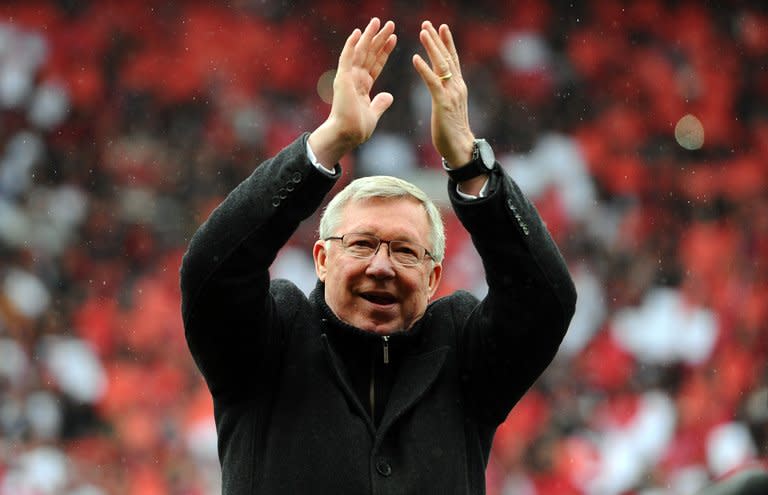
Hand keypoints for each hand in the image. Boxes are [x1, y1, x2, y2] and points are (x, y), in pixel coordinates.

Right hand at [309, 18, 396, 166]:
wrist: (346, 135)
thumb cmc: (356, 129)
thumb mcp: (373, 114)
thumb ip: (380, 104)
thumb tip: (389, 96)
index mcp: (362, 87)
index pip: (375, 64)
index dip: (385, 51)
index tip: (394, 38)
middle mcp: (355, 79)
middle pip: (370, 54)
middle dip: (380, 38)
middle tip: (390, 23)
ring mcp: (348, 78)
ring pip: (360, 52)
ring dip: (369, 36)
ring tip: (378, 21)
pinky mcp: (343, 79)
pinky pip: (347, 58)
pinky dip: (351, 44)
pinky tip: (358, 31)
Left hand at [412, 21, 474, 167]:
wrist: (460, 148)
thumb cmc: (452, 132)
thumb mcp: (449, 108)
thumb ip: (445, 95)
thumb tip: (440, 89)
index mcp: (458, 87)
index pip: (452, 60)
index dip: (447, 43)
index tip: (441, 28)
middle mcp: (457, 86)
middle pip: (447, 57)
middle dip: (437, 39)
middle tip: (427, 23)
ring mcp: (451, 93)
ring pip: (441, 65)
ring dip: (431, 47)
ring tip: (422, 32)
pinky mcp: (443, 103)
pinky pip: (432, 82)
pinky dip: (424, 69)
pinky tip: (415, 58)